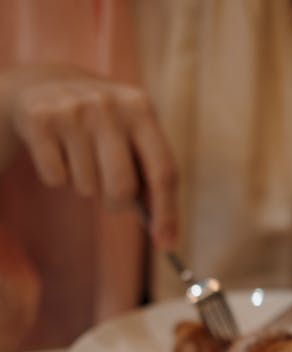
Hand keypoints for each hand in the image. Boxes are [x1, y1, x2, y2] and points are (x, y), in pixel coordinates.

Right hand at [0, 65, 176, 246]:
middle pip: (122, 188)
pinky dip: (58, 177)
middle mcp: (109, 106)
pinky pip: (57, 179)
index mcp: (141, 109)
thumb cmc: (101, 127)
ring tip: (80, 157)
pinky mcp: (41, 120)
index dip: (166, 212)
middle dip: (117, 204)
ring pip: (87, 188)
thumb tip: (165, 234)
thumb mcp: (132, 138)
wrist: (46, 86)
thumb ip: (151, 179)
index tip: (166, 243)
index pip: (163, 171)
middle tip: (109, 195)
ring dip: (85, 185)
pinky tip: (58, 151)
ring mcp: (73, 110)